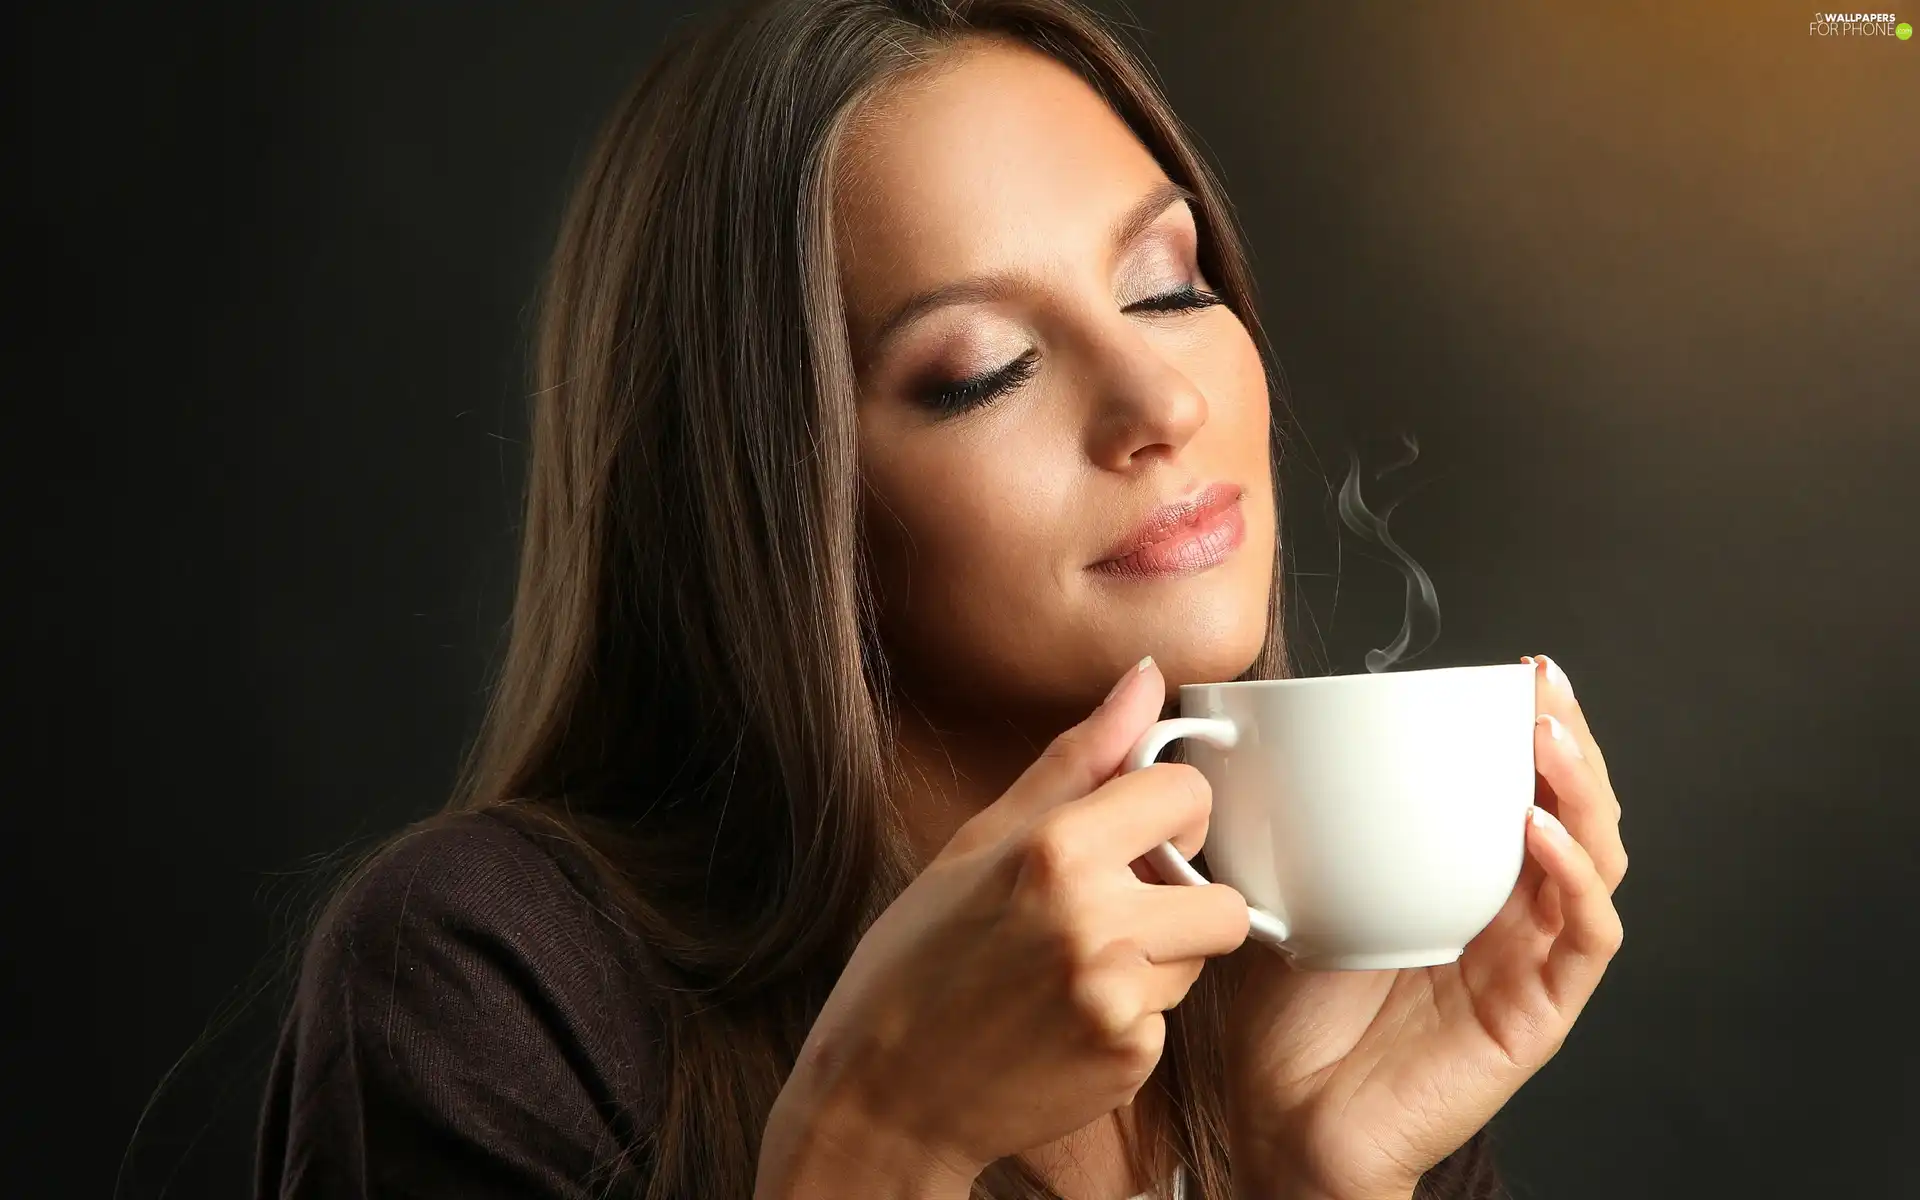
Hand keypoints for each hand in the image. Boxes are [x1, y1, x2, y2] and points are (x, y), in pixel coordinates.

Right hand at [757, 657, 1249, 1197]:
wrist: (881, 1093)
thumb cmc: (920, 959)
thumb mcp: (982, 841)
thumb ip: (1080, 758)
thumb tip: (1145, 676)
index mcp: (1055, 850)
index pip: (1188, 795)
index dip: (1167, 813)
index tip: (1136, 833)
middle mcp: (1095, 922)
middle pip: (1219, 895)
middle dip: (1179, 899)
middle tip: (1111, 909)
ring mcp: (1117, 999)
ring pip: (1197, 960)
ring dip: (1155, 959)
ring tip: (1072, 968)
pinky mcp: (1129, 1061)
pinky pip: (1166, 1021)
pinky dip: (1129, 1018)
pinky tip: (1065, 1019)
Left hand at [1222, 654, 1627, 1199]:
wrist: (1286, 1121)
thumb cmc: (1286, 1018)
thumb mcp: (1290, 893)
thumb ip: (1298, 823)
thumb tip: (1258, 738)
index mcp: (1457, 882)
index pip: (1518, 791)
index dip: (1529, 731)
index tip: (1517, 671)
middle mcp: (1505, 915)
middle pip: (1573, 810)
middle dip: (1569, 740)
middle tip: (1544, 685)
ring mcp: (1528, 962)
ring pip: (1597, 860)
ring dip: (1583, 791)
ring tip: (1548, 737)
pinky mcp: (1539, 1013)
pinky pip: (1583, 937)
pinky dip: (1576, 878)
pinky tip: (1539, 832)